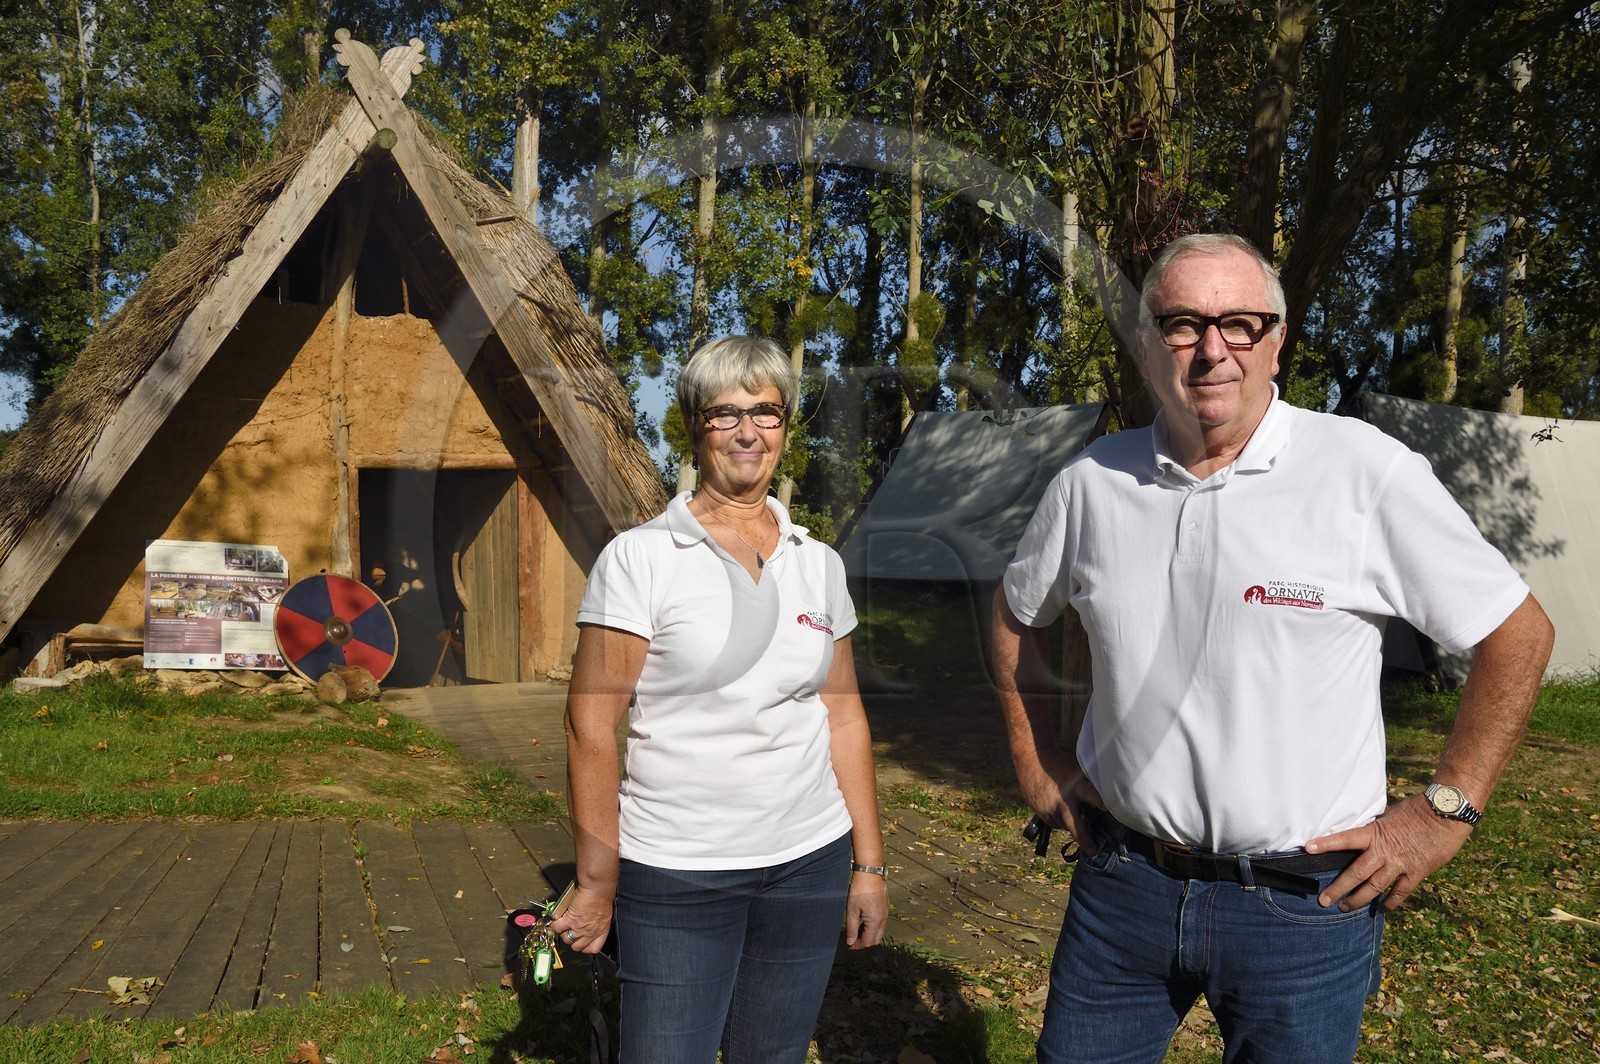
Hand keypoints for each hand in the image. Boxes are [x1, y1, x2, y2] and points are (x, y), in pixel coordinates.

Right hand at [548, 883, 613, 954]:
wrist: (597, 888)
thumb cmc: (603, 896)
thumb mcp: (605, 913)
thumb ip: (597, 922)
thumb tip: (590, 922)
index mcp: (601, 931)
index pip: (593, 949)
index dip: (585, 947)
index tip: (581, 942)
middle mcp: (590, 932)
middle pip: (576, 947)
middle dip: (572, 940)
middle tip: (570, 931)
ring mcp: (579, 928)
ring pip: (566, 939)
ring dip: (563, 932)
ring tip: (563, 924)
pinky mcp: (570, 920)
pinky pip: (557, 928)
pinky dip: (555, 924)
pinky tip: (557, 919)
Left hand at [844, 871, 888, 948]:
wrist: (870, 873)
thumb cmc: (859, 890)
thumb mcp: (851, 910)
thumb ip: (851, 928)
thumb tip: (850, 942)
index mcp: (875, 921)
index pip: (868, 942)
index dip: (858, 946)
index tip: (849, 945)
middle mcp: (883, 919)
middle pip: (876, 939)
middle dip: (865, 942)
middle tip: (853, 940)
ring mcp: (886, 913)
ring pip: (879, 931)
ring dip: (869, 934)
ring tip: (857, 930)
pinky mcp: (885, 907)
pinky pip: (881, 922)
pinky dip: (873, 926)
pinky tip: (863, 920)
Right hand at [1018, 747, 1105, 856]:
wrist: (1031, 759)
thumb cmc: (1060, 764)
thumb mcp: (1077, 770)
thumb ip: (1088, 787)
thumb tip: (1104, 804)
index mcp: (1075, 784)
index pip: (1091, 795)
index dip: (1101, 804)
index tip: (1110, 812)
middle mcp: (1061, 798)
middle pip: (1074, 823)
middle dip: (1084, 839)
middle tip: (1093, 851)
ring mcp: (1047, 806)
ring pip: (1062, 825)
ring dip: (1069, 825)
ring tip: (1072, 815)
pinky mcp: (1038, 810)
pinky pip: (1051, 822)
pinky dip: (1057, 820)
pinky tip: (1059, 810)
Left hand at [1305, 795, 1473, 911]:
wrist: (1446, 814)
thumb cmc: (1417, 810)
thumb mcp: (1389, 815)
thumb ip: (1376, 827)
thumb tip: (1363, 831)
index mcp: (1375, 833)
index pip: (1344, 839)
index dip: (1326, 843)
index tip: (1308, 848)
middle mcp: (1384, 852)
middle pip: (1356, 873)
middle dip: (1338, 888)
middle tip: (1323, 900)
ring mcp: (1400, 864)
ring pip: (1374, 887)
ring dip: (1358, 899)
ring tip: (1344, 908)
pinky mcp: (1416, 873)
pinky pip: (1400, 892)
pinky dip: (1390, 902)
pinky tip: (1382, 909)